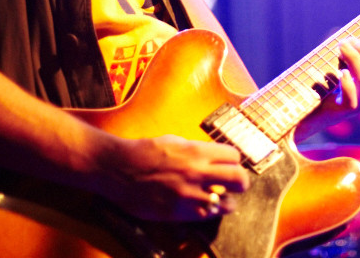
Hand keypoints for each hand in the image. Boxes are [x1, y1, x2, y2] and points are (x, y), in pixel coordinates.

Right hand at [99, 134, 249, 221]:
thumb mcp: (174, 141)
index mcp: (197, 151)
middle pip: (239, 179)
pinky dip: (209, 213)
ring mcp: (188, 195)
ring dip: (227, 202)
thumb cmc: (144, 151)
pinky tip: (205, 208)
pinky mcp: (177, 212)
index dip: (234, 160)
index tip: (231, 164)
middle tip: (238, 185)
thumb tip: (213, 156)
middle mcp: (197, 172)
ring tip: (223, 200)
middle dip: (241, 182)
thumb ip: (197, 150)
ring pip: (226, 204)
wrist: (118, 169)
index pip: (234, 156)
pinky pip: (204, 217)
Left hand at [298, 38, 359, 136]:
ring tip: (340, 49)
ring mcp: (359, 107)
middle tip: (346, 41)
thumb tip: (347, 41)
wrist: (306, 117)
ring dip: (354, 59)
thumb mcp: (337, 72)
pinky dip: (346, 81)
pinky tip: (339, 72)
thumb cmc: (321, 90)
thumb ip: (345, 61)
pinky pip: (352, 97)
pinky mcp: (345, 113)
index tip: (352, 38)